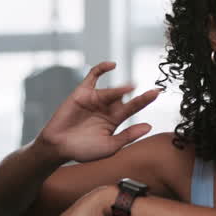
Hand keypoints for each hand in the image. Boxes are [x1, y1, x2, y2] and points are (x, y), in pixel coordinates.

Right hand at [36, 61, 159, 162]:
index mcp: (115, 120)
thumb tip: (149, 126)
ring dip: (121, 89)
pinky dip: (101, 68)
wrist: (58, 147)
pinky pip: (93, 76)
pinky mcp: (82, 92)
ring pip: (112, 90)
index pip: (134, 107)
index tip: (157, 93)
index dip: (145, 100)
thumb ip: (128, 135)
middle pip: (126, 98)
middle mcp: (107, 107)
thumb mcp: (110, 146)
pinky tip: (112, 65)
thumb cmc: (84, 150)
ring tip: (130, 89)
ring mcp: (95, 98)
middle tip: (154, 92)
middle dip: (139, 96)